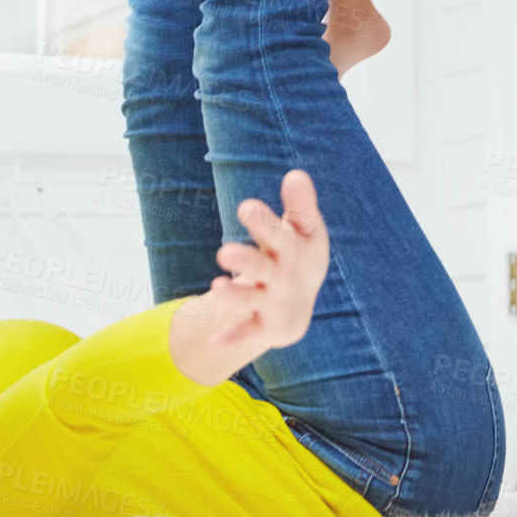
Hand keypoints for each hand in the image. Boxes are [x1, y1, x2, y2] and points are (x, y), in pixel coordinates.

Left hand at [209, 170, 328, 351]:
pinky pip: (246, 330)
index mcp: (290, 249)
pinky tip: (212, 341)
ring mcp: (272, 301)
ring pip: (251, 298)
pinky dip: (232, 336)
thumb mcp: (304, 229)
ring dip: (236, 295)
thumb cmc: (298, 254)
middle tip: (223, 252)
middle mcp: (282, 276)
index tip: (245, 206)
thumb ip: (300, 204)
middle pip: (262, 267)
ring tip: (216, 287)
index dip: (263, 222)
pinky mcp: (262, 324)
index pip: (278, 235)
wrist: (300, 304)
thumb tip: (296, 174)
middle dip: (245, 261)